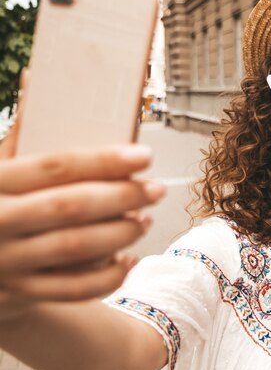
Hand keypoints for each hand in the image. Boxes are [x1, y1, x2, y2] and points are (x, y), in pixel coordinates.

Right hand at [0, 71, 164, 322]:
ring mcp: (7, 262)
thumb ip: (19, 135)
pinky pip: (73, 290)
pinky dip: (108, 278)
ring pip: (75, 248)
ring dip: (120, 233)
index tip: (144, 156)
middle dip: (122, 197)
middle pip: (70, 207)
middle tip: (156, 189)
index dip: (103, 160)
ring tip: (145, 219)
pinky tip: (129, 259)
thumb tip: (36, 76)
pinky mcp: (21, 293)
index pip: (54, 167)